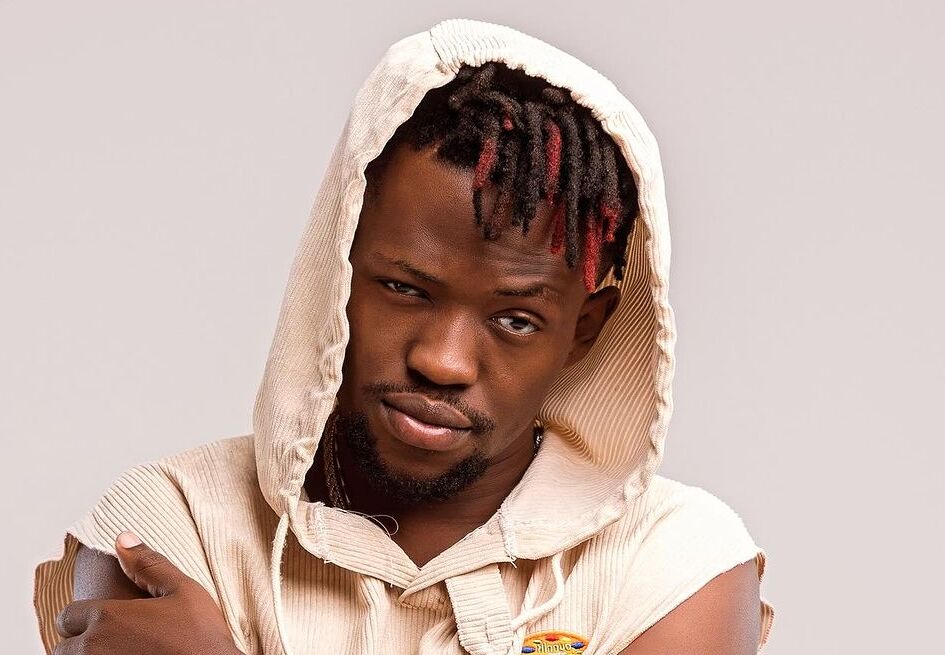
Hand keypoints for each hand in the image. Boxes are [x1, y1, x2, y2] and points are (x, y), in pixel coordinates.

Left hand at [54, 532, 242, 654]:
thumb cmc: (200, 637)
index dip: (83, 615)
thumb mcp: (182, 590)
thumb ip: (148, 564)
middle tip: (110, 637)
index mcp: (107, 618)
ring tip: (115, 650)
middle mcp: (94, 648)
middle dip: (80, 640)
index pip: (67, 616)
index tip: (103, 618)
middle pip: (63, 646)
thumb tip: (123, 539)